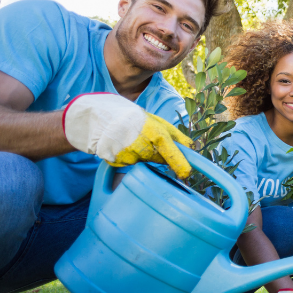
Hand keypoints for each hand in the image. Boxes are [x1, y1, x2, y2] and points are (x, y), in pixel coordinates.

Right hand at [64, 93, 192, 177]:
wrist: (100, 118)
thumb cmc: (134, 119)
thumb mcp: (158, 122)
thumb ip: (176, 136)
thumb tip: (192, 148)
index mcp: (155, 133)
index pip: (171, 153)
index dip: (180, 165)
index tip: (186, 174)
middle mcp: (142, 145)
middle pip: (159, 160)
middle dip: (158, 154)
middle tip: (149, 141)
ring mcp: (128, 155)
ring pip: (144, 162)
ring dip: (143, 155)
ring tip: (134, 140)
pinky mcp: (116, 161)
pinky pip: (130, 165)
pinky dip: (130, 158)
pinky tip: (124, 146)